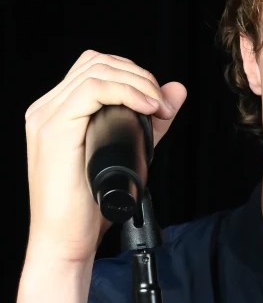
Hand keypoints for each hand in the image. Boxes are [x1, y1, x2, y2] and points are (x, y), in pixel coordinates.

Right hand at [23, 49, 187, 262]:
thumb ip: (152, 118)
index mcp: (60, 111)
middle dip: (139, 76)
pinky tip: (146, 107)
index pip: (96, 68)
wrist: (67, 239)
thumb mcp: (132, 148)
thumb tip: (176, 89)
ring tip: (158, 108)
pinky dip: (126, 92)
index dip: (133, 74)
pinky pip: (91, 91)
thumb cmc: (92, 201)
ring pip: (96, 71)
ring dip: (137, 83)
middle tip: (162, 105)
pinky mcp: (53, 130)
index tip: (159, 101)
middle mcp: (48, 108)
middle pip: (97, 62)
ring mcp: (46, 118)